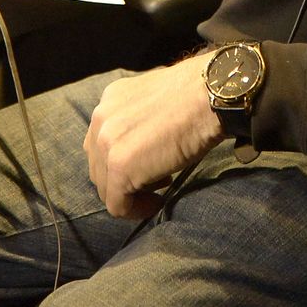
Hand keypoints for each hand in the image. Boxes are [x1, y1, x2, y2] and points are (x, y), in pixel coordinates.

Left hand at [83, 55, 226, 219]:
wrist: (207, 95)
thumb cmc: (195, 96)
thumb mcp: (156, 99)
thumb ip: (139, 118)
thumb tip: (144, 142)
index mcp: (109, 101)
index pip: (101, 143)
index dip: (124, 159)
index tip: (151, 163)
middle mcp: (100, 120)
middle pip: (99, 167)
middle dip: (125, 179)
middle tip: (159, 178)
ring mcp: (106, 144)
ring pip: (106, 188)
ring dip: (131, 194)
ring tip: (161, 187)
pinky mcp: (119, 167)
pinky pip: (118, 205)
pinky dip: (137, 211)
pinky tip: (158, 202)